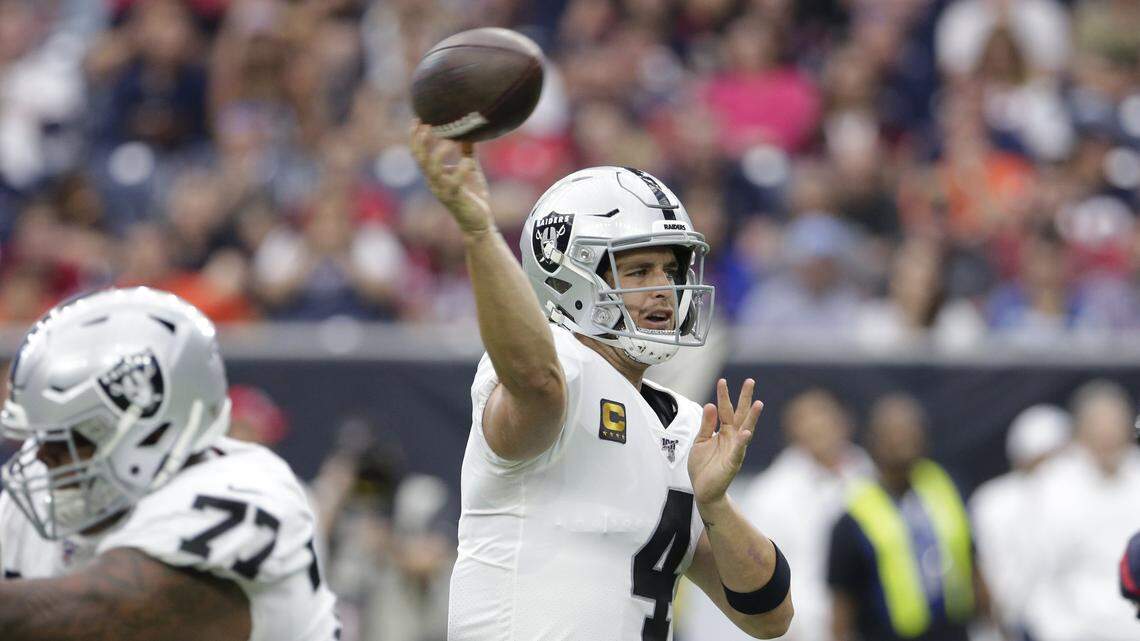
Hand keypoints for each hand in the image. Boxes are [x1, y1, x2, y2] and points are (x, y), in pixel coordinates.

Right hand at [409, 121, 492, 235]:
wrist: (478, 221)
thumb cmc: (473, 194)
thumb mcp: (470, 168)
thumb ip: (467, 151)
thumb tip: (468, 132)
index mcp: (434, 174)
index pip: (418, 153)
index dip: (415, 137)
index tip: (417, 119)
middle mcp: (433, 181)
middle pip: (420, 159)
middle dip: (420, 141)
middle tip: (426, 124)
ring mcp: (442, 190)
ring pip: (432, 170)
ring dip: (439, 153)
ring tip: (449, 140)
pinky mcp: (454, 198)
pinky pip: (454, 183)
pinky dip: (460, 170)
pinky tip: (468, 161)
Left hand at [688, 378, 762, 505]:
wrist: (703, 489)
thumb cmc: (703, 465)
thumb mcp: (700, 440)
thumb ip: (707, 424)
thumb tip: (711, 404)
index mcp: (724, 431)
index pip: (725, 409)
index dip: (724, 395)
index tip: (722, 380)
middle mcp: (733, 437)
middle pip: (740, 414)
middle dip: (745, 398)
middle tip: (750, 381)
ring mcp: (735, 449)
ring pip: (746, 429)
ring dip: (752, 417)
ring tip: (758, 403)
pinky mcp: (733, 462)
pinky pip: (739, 450)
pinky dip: (742, 441)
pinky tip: (746, 432)